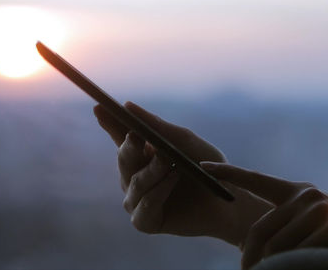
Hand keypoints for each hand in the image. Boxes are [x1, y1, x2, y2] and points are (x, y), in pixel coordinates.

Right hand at [94, 102, 271, 245]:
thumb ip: (158, 126)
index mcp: (142, 156)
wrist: (228, 201)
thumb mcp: (185, 142)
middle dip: (129, 147)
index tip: (99, 107)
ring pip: (134, 182)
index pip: (120, 137)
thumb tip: (127, 106)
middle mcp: (135, 177)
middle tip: (137, 136)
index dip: (109, 123)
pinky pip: (144, 205)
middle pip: (123, 158)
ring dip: (152, 171)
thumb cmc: (208, 168)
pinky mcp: (146, 221)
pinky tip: (173, 180)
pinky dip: (158, 192)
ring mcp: (138, 200)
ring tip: (171, 163)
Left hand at [201, 162, 327, 269]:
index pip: (254, 179)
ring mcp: (314, 203)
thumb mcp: (310, 227)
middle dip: (248, 254)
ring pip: (275, 244)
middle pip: (258, 228)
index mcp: (294, 192)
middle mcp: (301, 193)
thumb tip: (251, 249)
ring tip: (287, 265)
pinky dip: (295, 261)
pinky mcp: (326, 217)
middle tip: (245, 269)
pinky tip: (309, 260)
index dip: (227, 173)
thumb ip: (284, 227)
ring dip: (276, 262)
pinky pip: (294, 250)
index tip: (203, 166)